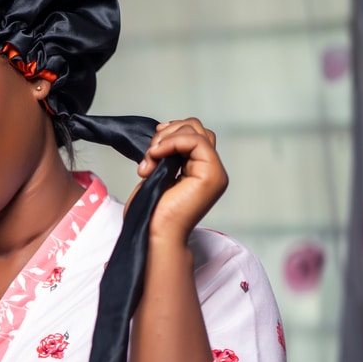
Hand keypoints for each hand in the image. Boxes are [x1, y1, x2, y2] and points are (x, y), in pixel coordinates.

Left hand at [129, 118, 228, 245]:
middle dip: (167, 134)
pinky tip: (155, 155)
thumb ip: (166, 155)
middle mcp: (210, 169)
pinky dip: (172, 142)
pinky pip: (195, 141)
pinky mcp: (211, 174)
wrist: (154, 233)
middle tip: (148, 155)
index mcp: (199, 170)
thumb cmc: (152, 212)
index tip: (150, 147)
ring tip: (149, 160)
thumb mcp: (157, 174)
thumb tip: (162, 134)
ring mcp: (214, 172)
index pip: (192, 135)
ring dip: (165, 140)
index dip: (170, 133)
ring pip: (196, 131)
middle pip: (196, 128)